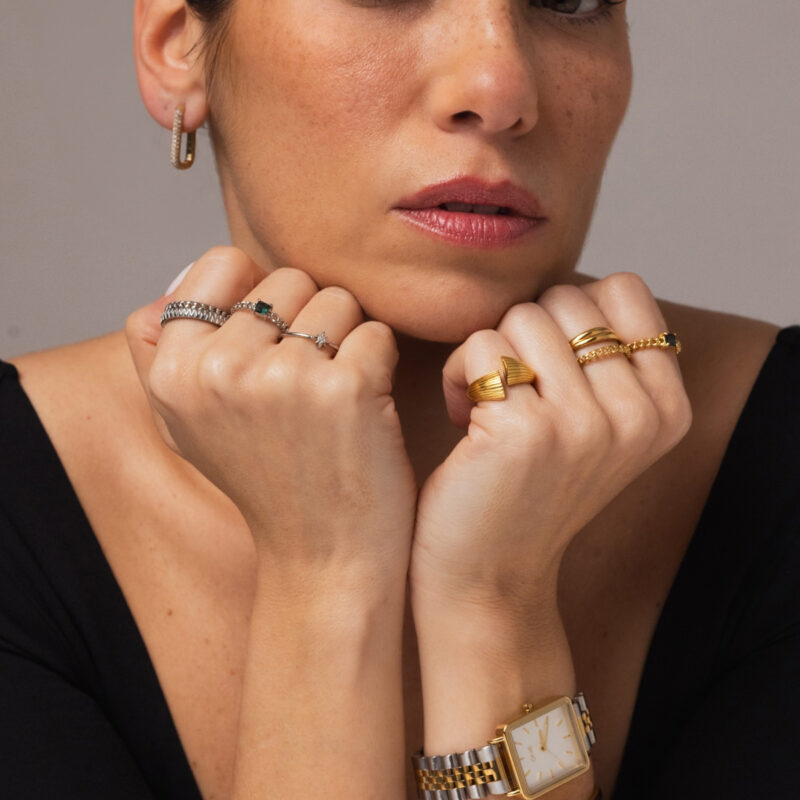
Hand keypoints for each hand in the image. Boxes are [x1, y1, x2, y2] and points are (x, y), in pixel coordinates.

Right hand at [125, 247, 417, 581]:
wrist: (322, 557)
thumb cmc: (264, 480)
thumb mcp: (186, 421)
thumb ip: (163, 348)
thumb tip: (181, 278)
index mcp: (174, 371)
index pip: (223, 263)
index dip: (258, 294)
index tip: (272, 342)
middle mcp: (221, 370)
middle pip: (288, 279)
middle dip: (306, 322)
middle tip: (304, 388)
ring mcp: (286, 378)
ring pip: (337, 300)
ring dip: (346, 342)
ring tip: (331, 400)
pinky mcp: (348, 389)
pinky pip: (377, 332)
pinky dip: (380, 364)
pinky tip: (364, 410)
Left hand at [409, 272, 692, 615]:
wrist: (489, 573)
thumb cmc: (529, 486)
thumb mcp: (597, 424)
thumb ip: (606, 356)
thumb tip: (572, 283)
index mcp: (667, 406)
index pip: (622, 289)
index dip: (567, 315)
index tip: (550, 368)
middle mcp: (638, 414)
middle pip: (564, 298)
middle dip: (524, 336)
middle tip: (514, 392)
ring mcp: (586, 423)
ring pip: (520, 318)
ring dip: (488, 356)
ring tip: (489, 408)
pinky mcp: (527, 429)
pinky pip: (480, 347)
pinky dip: (458, 375)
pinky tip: (465, 421)